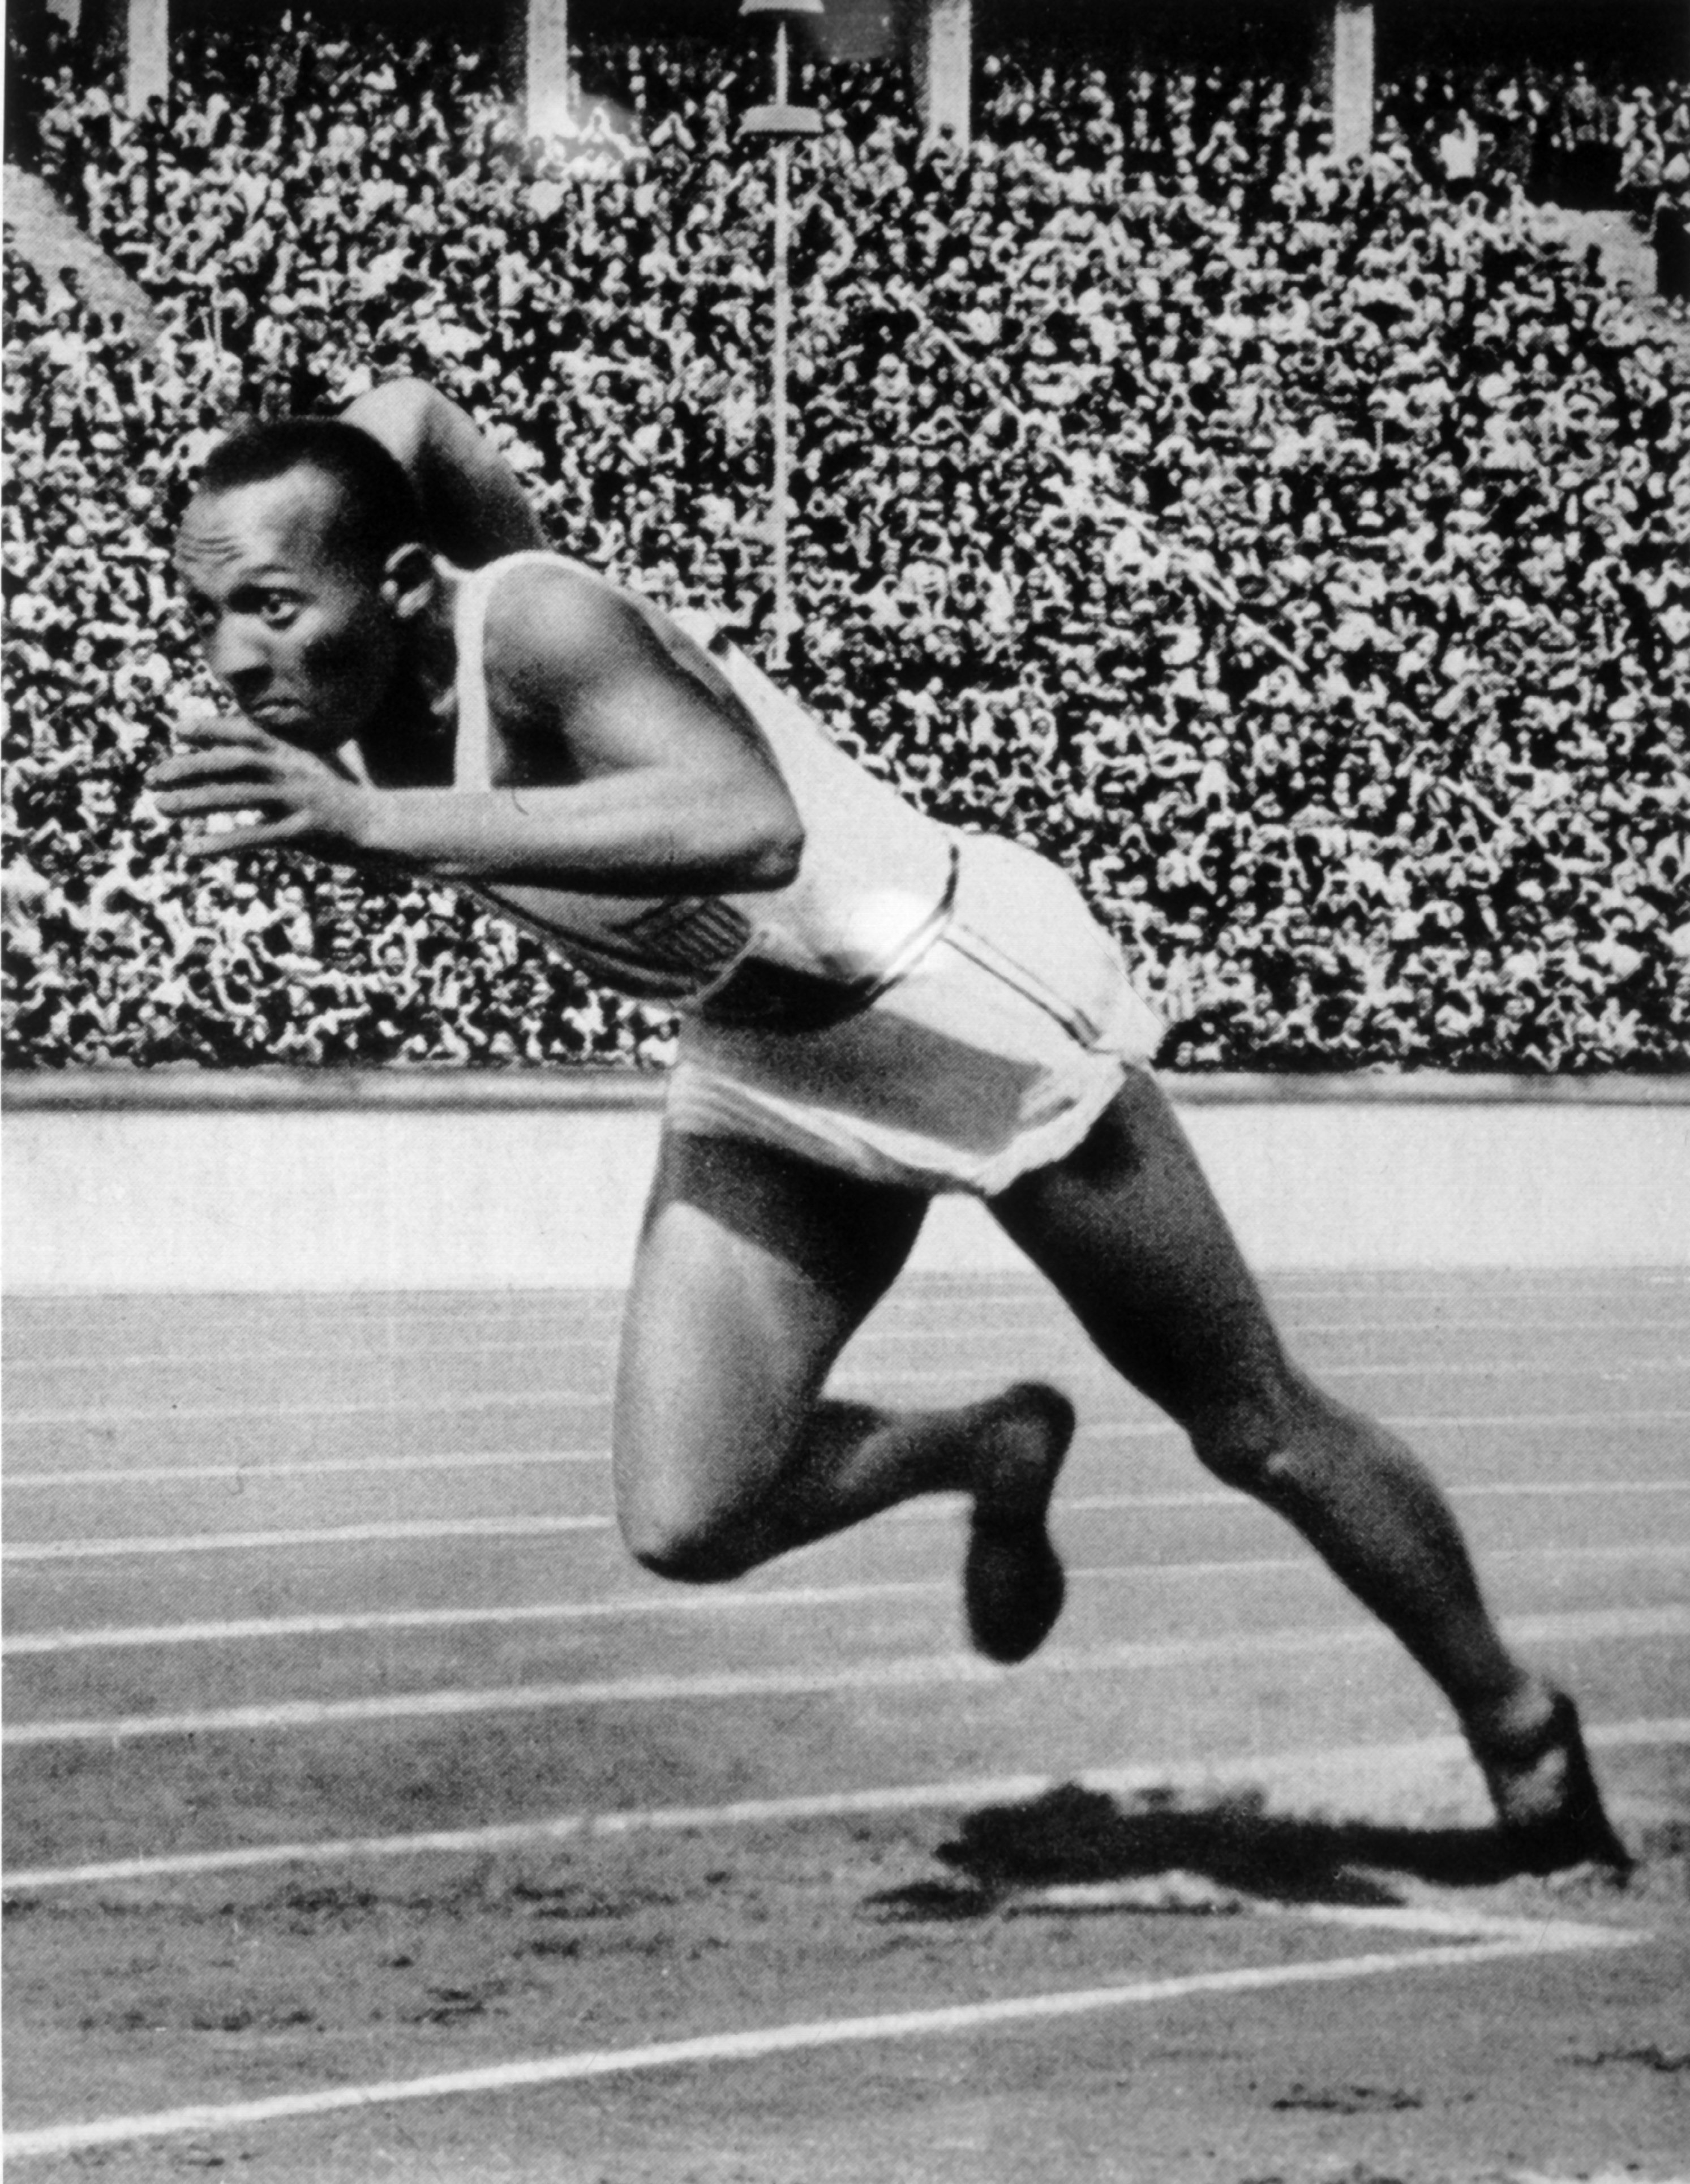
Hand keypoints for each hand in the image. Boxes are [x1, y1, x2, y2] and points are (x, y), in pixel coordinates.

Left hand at [148, 716, 374, 861]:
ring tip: (160, 807)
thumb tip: (221, 760)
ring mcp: (299, 800)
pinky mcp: (304, 832)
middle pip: (235, 761)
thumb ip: (267, 763)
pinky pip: (256, 836)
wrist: (380, 827)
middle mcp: (293, 770)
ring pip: (240, 796)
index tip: (179, 731)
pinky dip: (221, 842)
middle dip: (191, 766)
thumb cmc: (332, 802)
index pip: (246, 733)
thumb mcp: (301, 772)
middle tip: (153, 777)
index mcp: (292, 753)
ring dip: (196, 800)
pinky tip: (192, 849)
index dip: (212, 728)